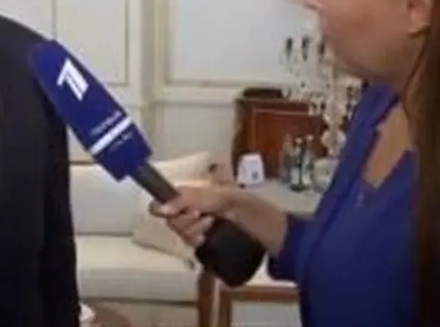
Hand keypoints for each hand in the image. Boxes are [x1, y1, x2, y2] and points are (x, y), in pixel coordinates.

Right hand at [150, 185, 288, 255]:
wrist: (283, 243)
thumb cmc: (257, 214)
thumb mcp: (225, 199)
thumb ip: (191, 199)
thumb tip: (156, 207)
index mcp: (206, 190)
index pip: (172, 196)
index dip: (172, 204)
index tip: (186, 210)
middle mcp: (202, 207)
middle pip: (173, 216)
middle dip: (187, 220)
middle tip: (209, 220)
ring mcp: (206, 228)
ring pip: (181, 233)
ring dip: (194, 233)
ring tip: (213, 230)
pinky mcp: (211, 248)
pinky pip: (192, 248)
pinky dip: (198, 246)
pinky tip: (210, 243)